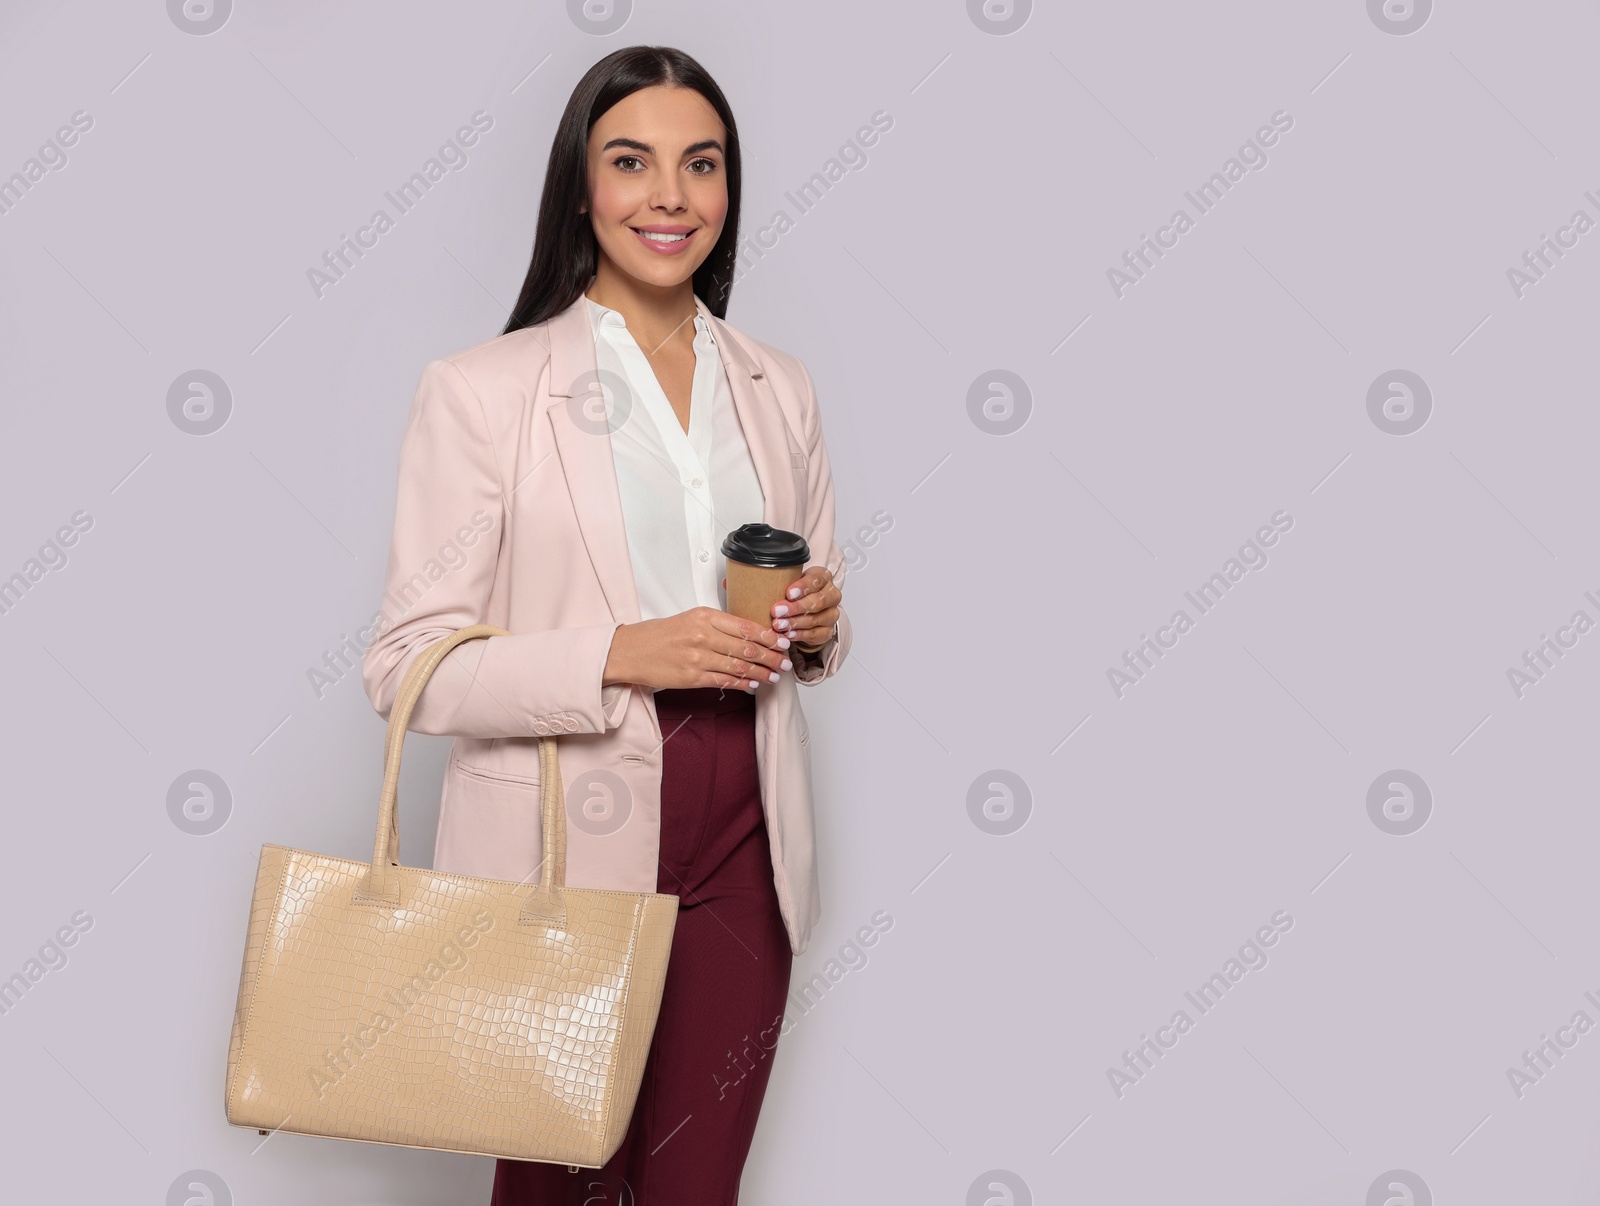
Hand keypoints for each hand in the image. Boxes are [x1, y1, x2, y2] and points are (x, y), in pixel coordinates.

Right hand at [603, 607, 792, 691]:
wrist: (631, 651)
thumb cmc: (661, 634)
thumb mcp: (691, 618)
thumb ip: (718, 624)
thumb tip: (749, 633)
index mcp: (705, 616)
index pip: (746, 626)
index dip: (769, 636)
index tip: (783, 641)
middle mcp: (703, 635)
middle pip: (747, 647)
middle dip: (771, 656)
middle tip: (786, 662)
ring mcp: (698, 658)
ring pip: (739, 666)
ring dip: (761, 672)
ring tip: (775, 676)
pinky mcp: (692, 677)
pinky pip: (725, 681)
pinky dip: (743, 683)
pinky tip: (754, 684)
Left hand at [771, 565, 840, 652]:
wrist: (806, 609)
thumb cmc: (796, 592)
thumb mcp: (791, 582)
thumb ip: (785, 583)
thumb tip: (765, 587)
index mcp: (824, 578)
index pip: (816, 580)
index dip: (802, 587)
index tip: (788, 593)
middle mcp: (832, 595)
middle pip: (817, 602)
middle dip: (795, 607)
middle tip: (777, 611)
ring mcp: (832, 614)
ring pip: (814, 619)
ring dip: (794, 623)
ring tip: (778, 624)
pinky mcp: (828, 631)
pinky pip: (814, 634)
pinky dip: (799, 634)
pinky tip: (788, 634)